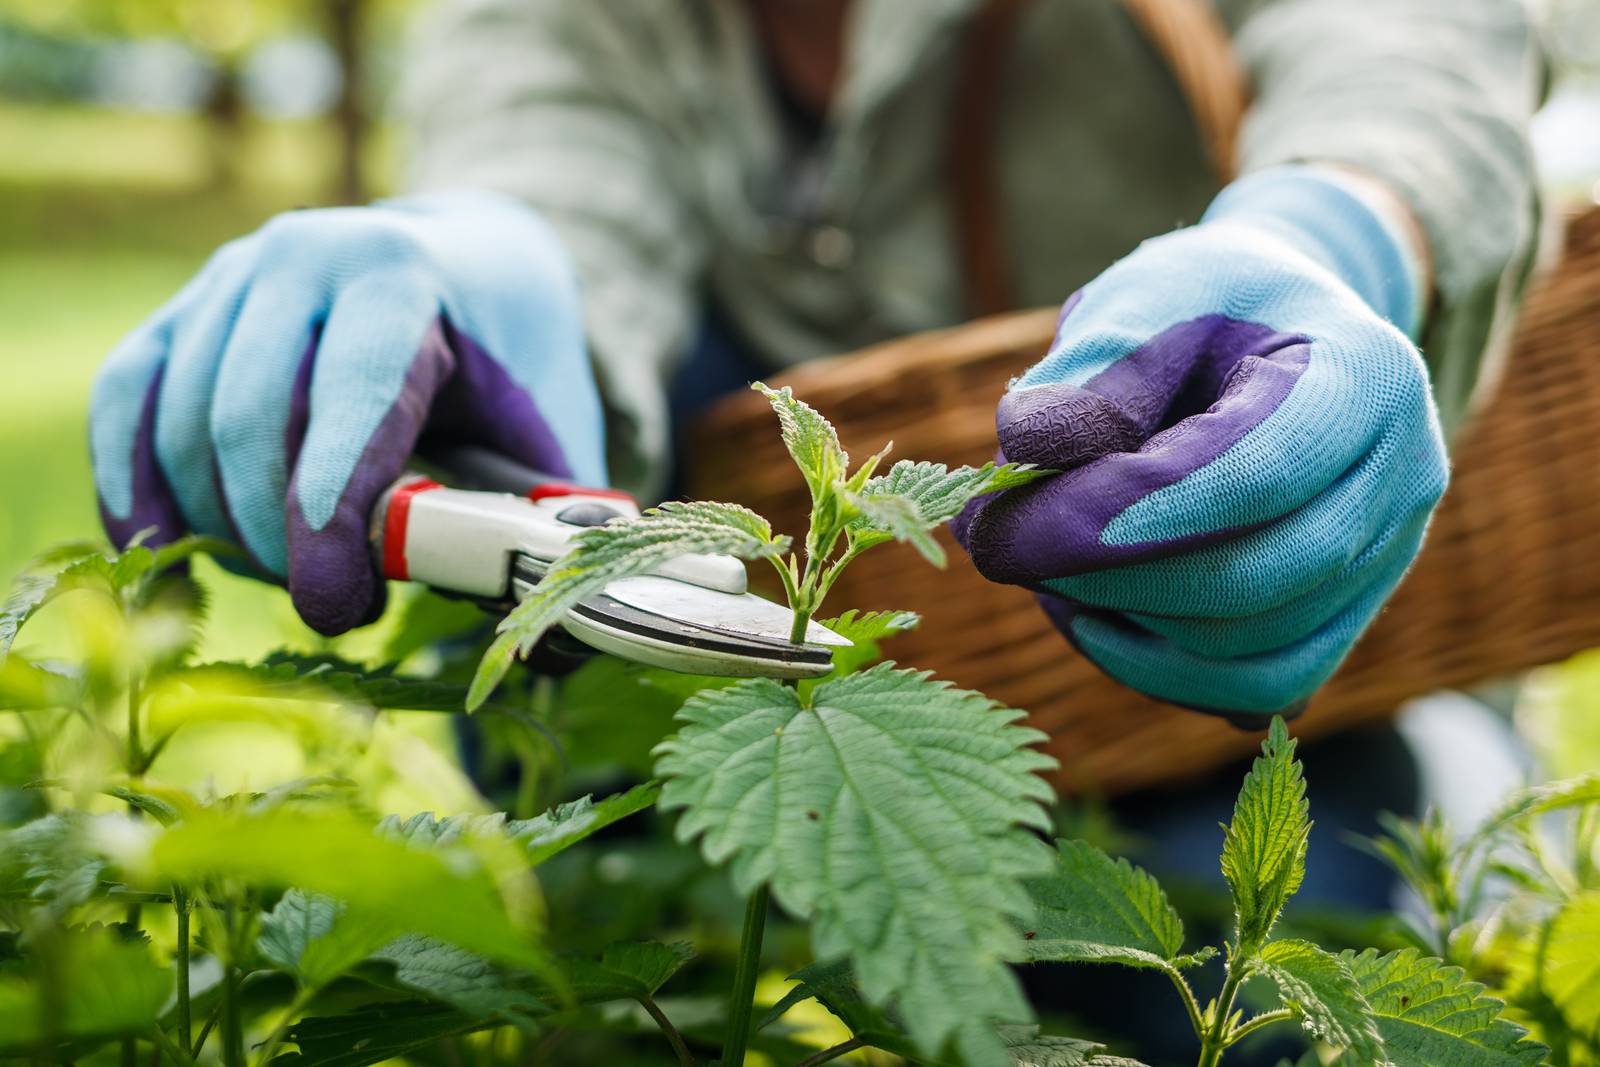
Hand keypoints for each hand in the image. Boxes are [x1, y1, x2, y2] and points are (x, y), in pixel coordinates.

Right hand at [91, 189, 606, 634]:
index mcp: (402, 278)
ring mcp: (234, 275)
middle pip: (250, 416)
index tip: (335, 603)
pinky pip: (126, 393)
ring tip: (289, 578)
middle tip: (333, 608)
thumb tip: (553, 641)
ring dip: (219, 523)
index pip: (351, 399)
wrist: (469, 264)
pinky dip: (131, 480)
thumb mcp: (552, 425)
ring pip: (181, 417)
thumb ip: (547, 519)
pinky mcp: (185, 307)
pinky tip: (160, 548)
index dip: (331, 512)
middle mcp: (304, 259)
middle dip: (277, 536)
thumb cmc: (513, 363)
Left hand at [955, 166, 1447, 718]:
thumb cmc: (1205, 305)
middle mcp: (1403, 479)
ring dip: (1127, 629)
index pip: (1256, 476)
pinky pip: (1261, 687)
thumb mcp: (1147, 294)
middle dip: (1108, 580)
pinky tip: (1091, 618)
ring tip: (1041, 570)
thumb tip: (1022, 447)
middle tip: (999, 547)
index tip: (1011, 524)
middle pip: (1256, 581)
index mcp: (1368, 377)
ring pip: (1255, 654)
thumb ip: (1088, 367)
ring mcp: (1387, 560)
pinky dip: (1164, 672)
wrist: (1281, 331)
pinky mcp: (1348, 618)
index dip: (1126, 516)